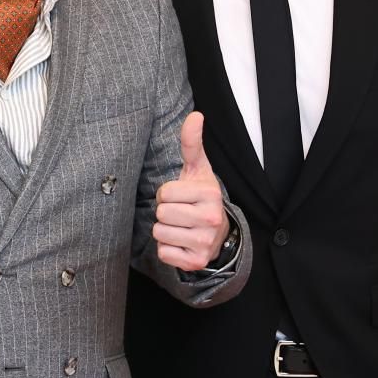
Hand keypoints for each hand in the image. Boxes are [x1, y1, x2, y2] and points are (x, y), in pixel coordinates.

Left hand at [153, 112, 229, 270]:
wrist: (217, 233)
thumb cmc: (200, 197)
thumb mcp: (197, 169)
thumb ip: (192, 143)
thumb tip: (196, 115)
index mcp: (210, 194)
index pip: (164, 193)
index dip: (167, 194)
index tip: (182, 197)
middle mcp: (211, 219)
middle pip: (161, 214)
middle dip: (166, 213)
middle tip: (181, 213)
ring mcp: (204, 242)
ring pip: (159, 233)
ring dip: (165, 230)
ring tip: (181, 227)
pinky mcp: (195, 262)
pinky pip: (163, 253)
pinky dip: (168, 249)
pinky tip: (181, 242)